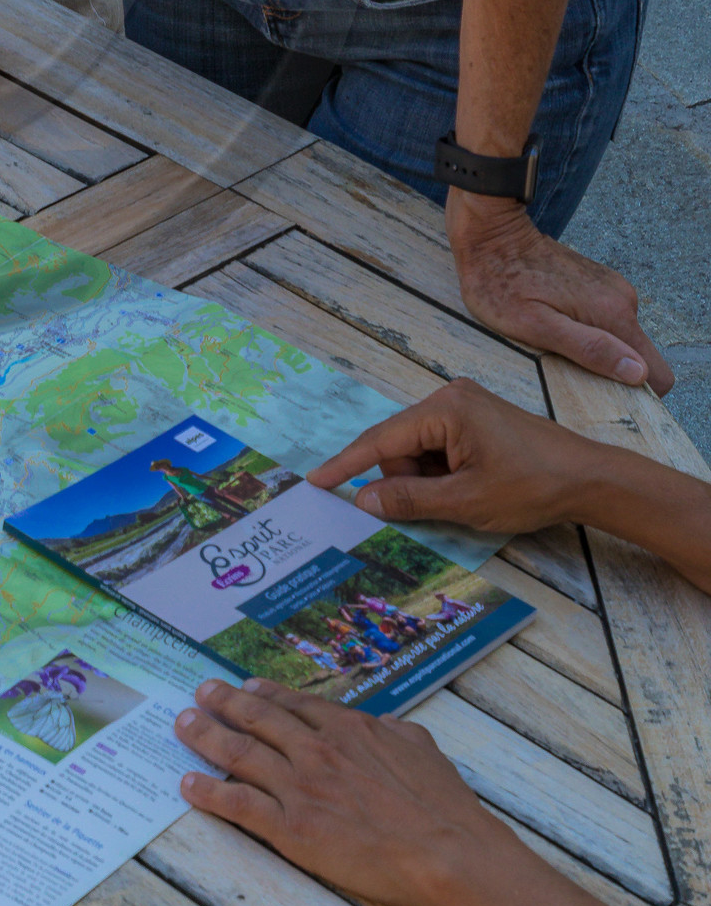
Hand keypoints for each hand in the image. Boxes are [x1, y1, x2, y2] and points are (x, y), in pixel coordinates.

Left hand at [175, 677, 498, 905]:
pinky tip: (188, 784)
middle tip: (200, 692)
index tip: (244, 687)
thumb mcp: (420, 747)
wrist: (448, 853)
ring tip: (183, 724)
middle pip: (256, 719)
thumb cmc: (443, 806)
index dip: (264, 694)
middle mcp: (316, 750)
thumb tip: (385, 725)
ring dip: (205, 736)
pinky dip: (209, 793)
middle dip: (223, 703)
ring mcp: (301, 788)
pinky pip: (240, 805)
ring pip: (239, 753)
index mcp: (348, 728)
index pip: (294, 704)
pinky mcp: (293, 829)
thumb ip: (394, 731)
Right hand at [307, 377, 605, 532]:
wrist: (589, 478)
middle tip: (441, 508)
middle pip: (400, 446)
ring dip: (428, 481)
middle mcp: (450, 397)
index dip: (346, 464)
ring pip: (419, 451)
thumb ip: (410, 499)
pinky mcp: (476, 419)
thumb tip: (364, 499)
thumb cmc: (532, 486)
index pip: (381, 440)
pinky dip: (443, 474)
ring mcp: (464, 406)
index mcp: (445, 408)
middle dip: (407, 481)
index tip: (316, 480)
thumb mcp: (466, 502)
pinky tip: (469, 489)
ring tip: (465, 499)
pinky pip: (439, 448)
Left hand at [447, 191, 671, 392]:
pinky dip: (585, 330)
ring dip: (593, 348)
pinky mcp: (597, 283)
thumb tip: (638, 373)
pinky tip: (553, 323)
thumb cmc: (501, 283)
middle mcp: (623, 299)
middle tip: (562, 364)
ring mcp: (611, 288)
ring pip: (619, 339)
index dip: (635, 392)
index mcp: (614, 313)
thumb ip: (589, 349)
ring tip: (551, 341)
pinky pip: (604, 320)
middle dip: (609, 370)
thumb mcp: (536, 326)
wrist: (492, 233)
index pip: (657, 373)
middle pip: (637, 357)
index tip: (598, 392)